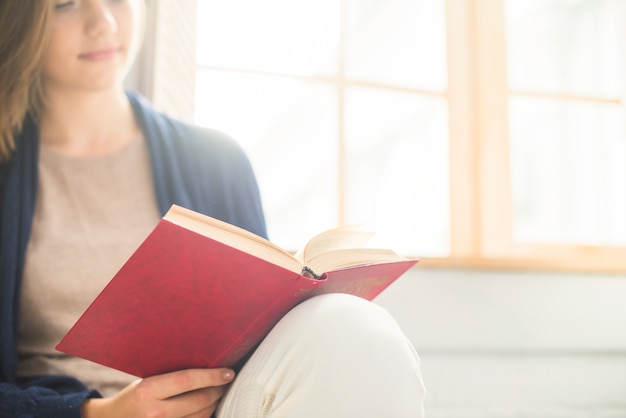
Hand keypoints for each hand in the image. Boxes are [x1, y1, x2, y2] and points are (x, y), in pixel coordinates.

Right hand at [81, 368, 234, 417]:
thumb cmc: (134, 397)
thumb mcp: (146, 381)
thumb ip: (171, 377)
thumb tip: (206, 363)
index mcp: (148, 391)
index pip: (187, 380)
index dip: (211, 376)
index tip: (228, 372)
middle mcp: (155, 412)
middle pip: (199, 400)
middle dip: (218, 389)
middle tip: (227, 380)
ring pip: (201, 416)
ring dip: (215, 403)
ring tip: (219, 392)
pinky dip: (204, 416)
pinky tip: (207, 407)